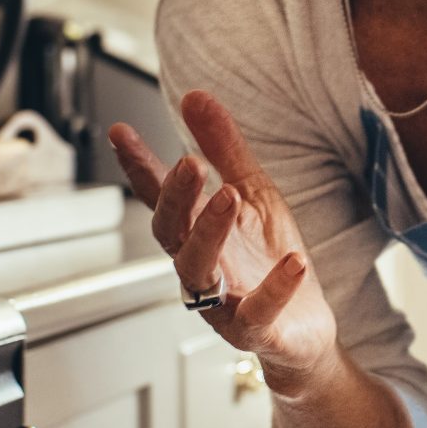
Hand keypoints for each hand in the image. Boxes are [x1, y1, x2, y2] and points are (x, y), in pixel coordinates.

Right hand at [111, 91, 339, 391]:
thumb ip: (224, 148)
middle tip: (189, 164)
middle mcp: (201, 266)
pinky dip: (275, 288)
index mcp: (196, 232)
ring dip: (210, 233)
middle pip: (171, 234)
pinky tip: (294, 262)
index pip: (160, 198)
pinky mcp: (256, 330)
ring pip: (200, 271)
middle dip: (176, 199)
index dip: (139, 167)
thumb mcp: (254, 193)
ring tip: (229, 197)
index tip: (121, 133)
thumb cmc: (270, 260)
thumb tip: (195, 97)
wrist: (304, 329)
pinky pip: (259, 312)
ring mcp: (224, 301)